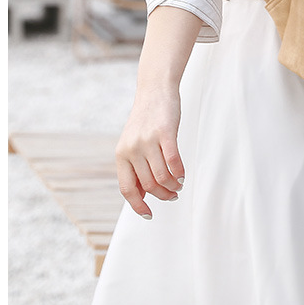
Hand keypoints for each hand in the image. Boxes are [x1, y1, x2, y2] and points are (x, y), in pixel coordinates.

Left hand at [115, 85, 185, 218]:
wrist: (155, 90)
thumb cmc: (146, 119)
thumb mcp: (133, 143)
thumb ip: (135, 166)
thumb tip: (142, 195)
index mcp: (121, 154)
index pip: (127, 188)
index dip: (138, 205)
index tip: (149, 214)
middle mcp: (132, 148)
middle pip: (148, 184)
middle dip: (163, 195)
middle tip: (173, 195)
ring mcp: (148, 140)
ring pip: (161, 176)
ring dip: (173, 185)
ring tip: (179, 185)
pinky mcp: (165, 132)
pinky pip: (173, 160)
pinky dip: (179, 172)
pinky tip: (182, 175)